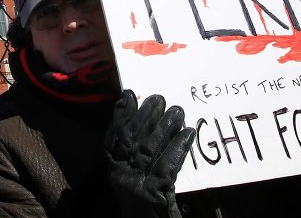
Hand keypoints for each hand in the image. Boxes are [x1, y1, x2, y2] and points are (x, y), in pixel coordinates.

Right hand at [105, 90, 196, 217]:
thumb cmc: (147, 213)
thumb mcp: (136, 187)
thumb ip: (137, 165)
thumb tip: (151, 132)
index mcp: (114, 175)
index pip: (112, 139)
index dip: (120, 116)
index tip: (128, 95)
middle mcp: (120, 178)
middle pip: (129, 140)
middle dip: (144, 116)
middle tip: (159, 98)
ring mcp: (136, 187)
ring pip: (148, 149)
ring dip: (163, 127)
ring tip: (177, 111)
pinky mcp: (154, 197)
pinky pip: (166, 166)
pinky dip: (178, 148)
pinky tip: (188, 134)